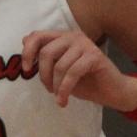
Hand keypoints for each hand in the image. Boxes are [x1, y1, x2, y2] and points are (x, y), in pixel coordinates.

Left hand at [21, 29, 136, 110]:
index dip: (27, 52)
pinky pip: (72, 73)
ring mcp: (85, 44)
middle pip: (46, 53)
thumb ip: (45, 56)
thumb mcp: (59, 69)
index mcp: (63, 37)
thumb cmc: (85, 81)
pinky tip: (63, 101)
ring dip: (56, 86)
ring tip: (59, 97)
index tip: (25, 70)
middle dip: (44, 75)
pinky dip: (65, 90)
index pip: (37, 36)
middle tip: (49, 90)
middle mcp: (73, 36)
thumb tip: (24, 40)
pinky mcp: (95, 56)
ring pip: (59, 65)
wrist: (113, 91)